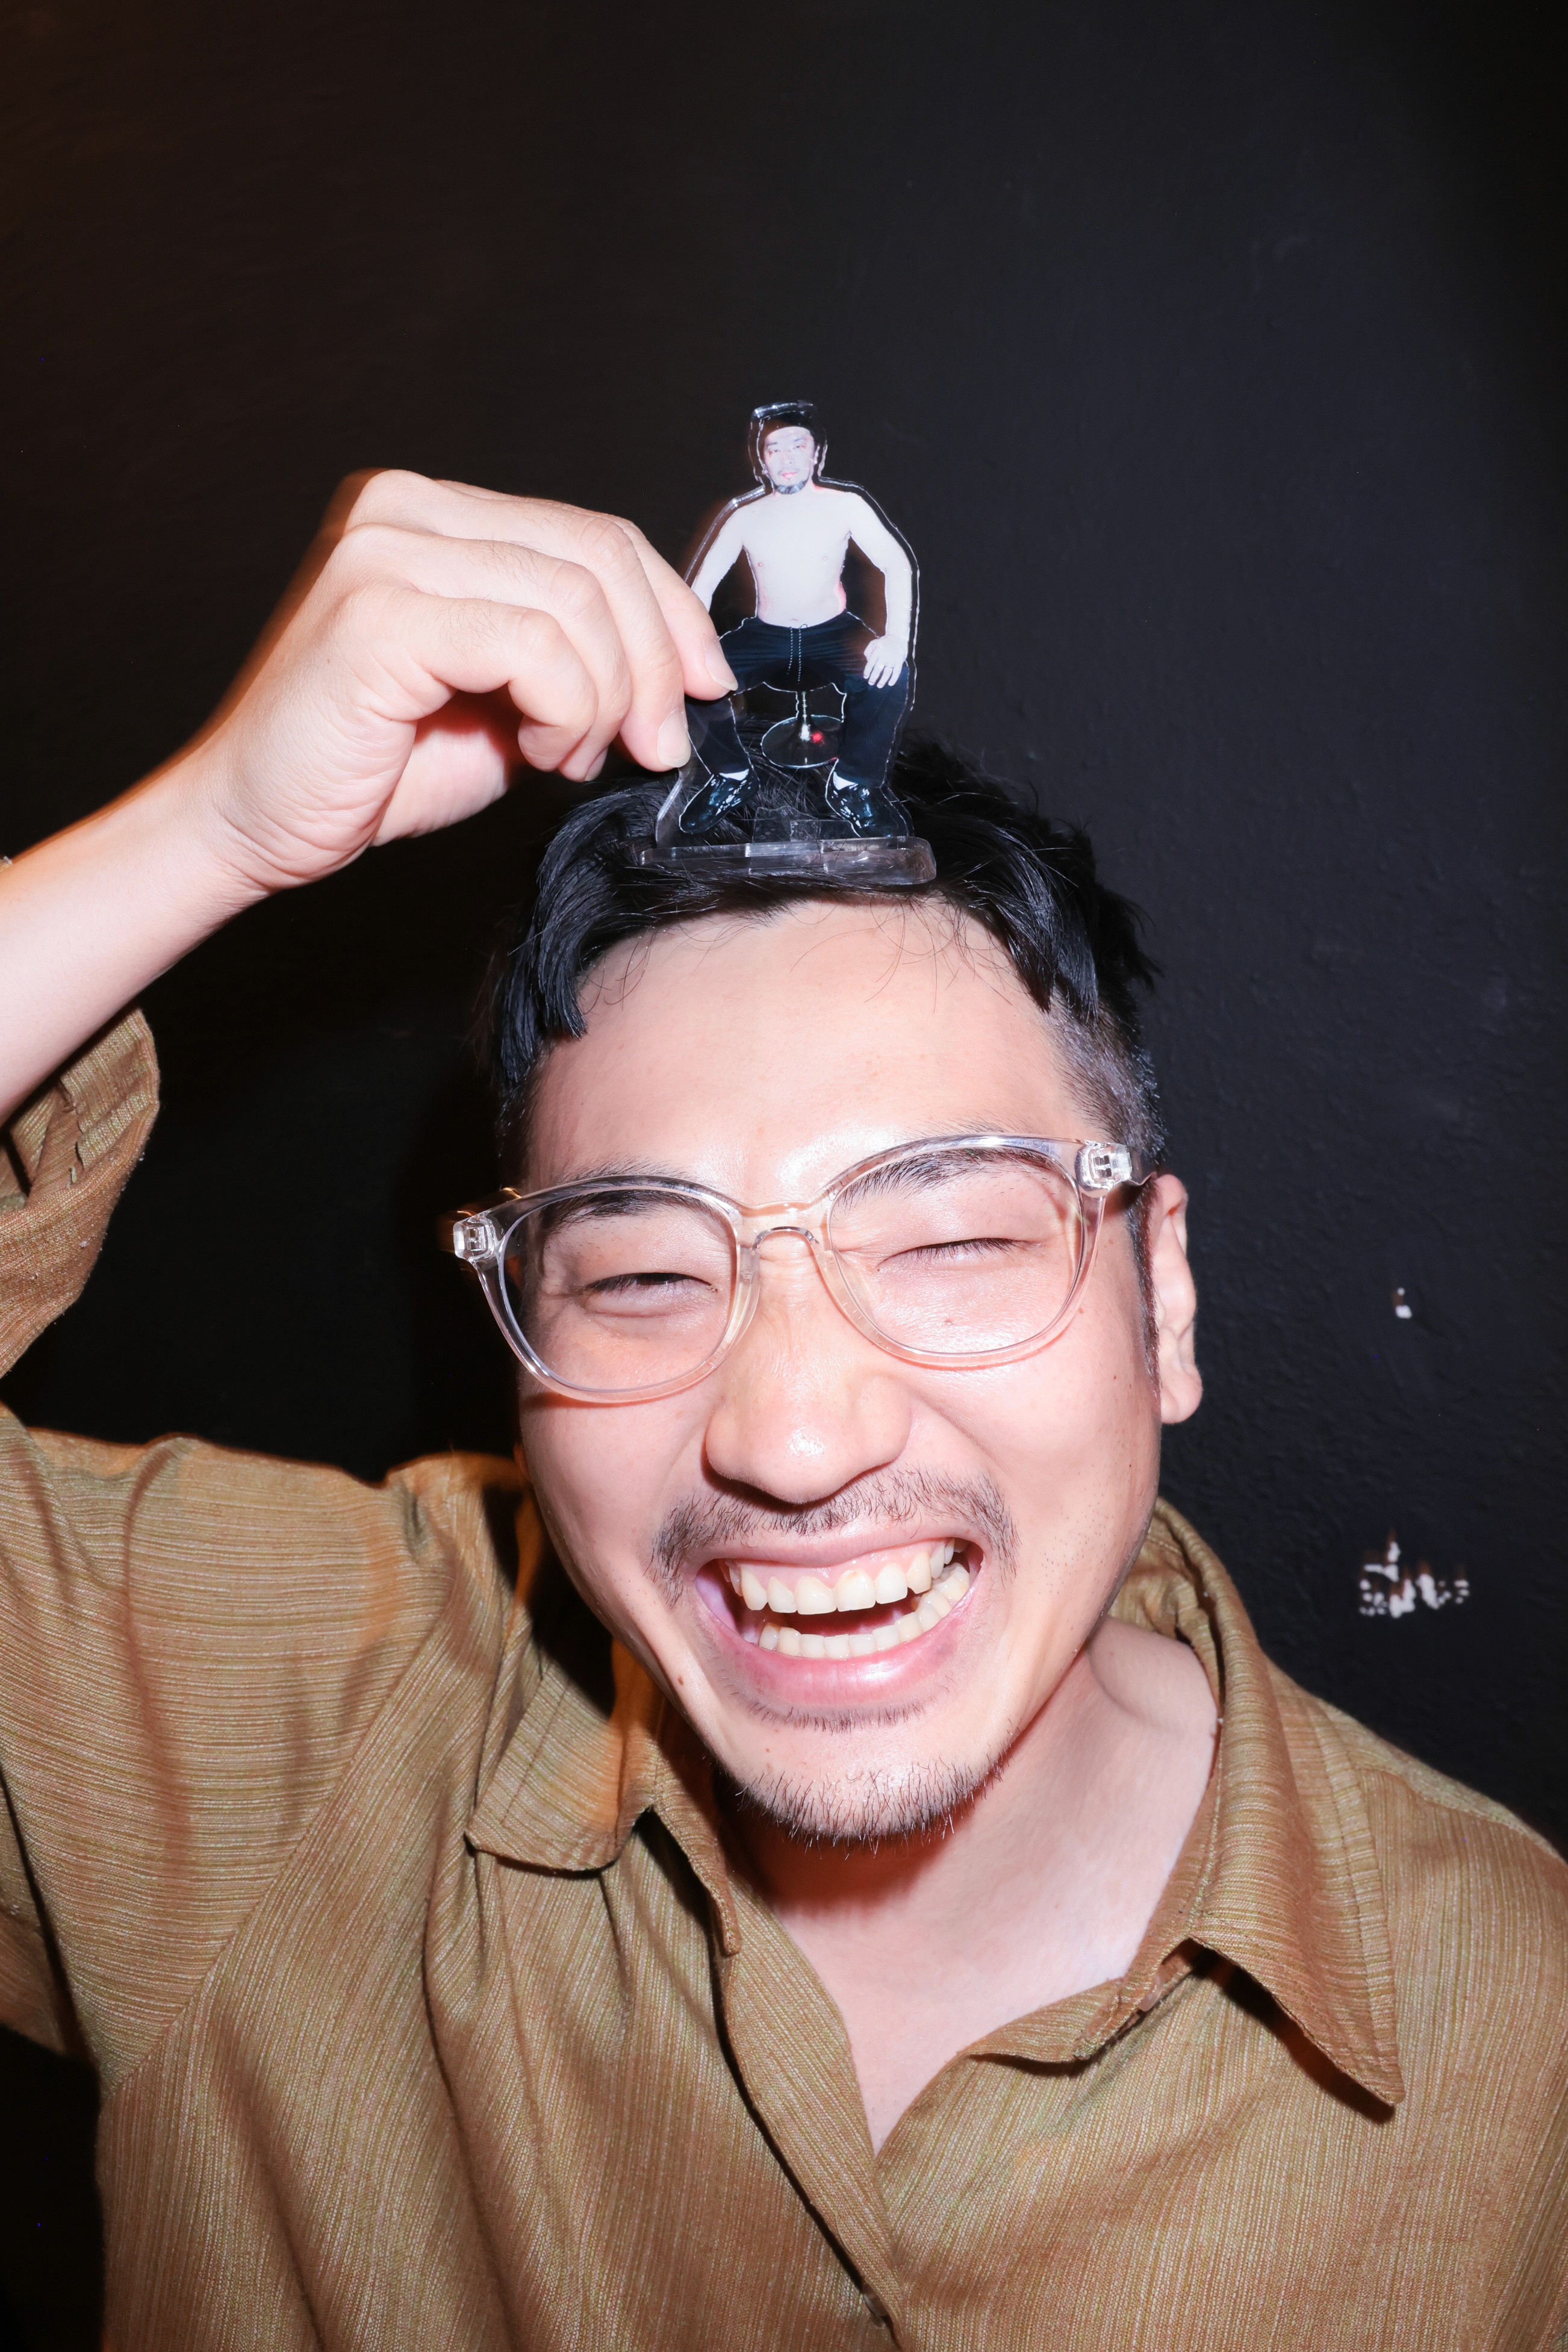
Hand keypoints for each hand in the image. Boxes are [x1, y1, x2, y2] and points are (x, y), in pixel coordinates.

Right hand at [189, 471, 737, 895]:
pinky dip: (564, 712)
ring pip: (576, 604)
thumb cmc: (370, 769)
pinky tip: (536, 752)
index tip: (704, 687)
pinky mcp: (377, 612)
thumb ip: (575, 658)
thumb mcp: (504, 700)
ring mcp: (383, 551)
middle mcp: (401, 507)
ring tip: (569, 756)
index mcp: (431, 510)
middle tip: (657, 745)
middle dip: (656, 663)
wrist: (253, 822)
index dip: (670, 612)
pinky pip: (535, 648)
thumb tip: (684, 667)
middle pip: (597, 557)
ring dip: (605, 700)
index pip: (593, 533)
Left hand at [860, 635, 906, 690]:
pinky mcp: (899, 662)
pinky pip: (897, 672)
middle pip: (878, 669)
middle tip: (871, 683)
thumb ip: (867, 652)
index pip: (870, 664)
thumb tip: (867, 663)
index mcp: (877, 651)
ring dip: (882, 681)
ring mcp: (892, 659)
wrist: (897, 638)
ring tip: (879, 686)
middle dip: (873, 678)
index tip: (865, 677)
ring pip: (887, 672)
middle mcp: (884, 656)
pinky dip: (894, 679)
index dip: (867, 671)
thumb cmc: (883, 643)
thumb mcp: (873, 644)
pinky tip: (890, 684)